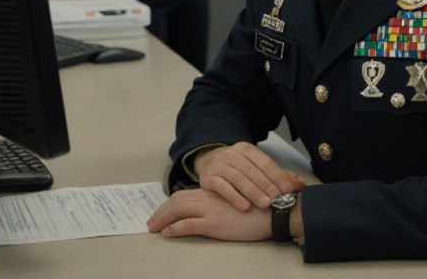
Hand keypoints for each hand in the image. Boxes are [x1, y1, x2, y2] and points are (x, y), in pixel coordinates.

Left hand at [146, 188, 269, 241]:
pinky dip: (175, 228)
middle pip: (177, 200)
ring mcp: (211, 209)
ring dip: (162, 219)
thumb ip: (228, 201)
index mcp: (215, 192)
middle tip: (151, 221)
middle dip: (161, 210)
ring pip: (178, 210)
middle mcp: (210, 197)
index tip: (163, 210)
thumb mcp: (241, 200)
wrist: (275, 210)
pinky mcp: (215, 223)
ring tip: (153, 227)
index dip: (171, 202)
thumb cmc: (263, 206)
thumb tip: (220, 208)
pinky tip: (168, 233)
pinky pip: (188, 225)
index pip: (186, 194)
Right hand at [193, 142, 305, 211]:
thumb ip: (277, 175)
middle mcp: (232, 154)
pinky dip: (234, 197)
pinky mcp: (208, 178)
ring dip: (253, 192)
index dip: (278, 176)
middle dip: (267, 186)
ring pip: (238, 178)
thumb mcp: (256, 167)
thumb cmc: (238, 169)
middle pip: (252, 171)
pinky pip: (222, 187)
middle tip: (277, 200)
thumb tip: (301, 184)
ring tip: (264, 205)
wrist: (209, 164)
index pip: (265, 162)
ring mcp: (219, 165)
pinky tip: (244, 207)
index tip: (288, 190)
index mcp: (246, 149)